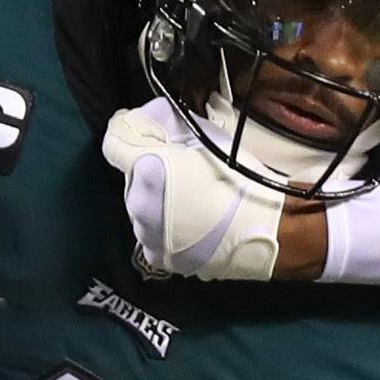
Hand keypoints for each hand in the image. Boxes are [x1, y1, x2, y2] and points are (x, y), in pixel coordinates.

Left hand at [101, 95, 292, 281]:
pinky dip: (164, 228)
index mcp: (146, 169)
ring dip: (156, 202)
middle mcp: (137, 204)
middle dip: (148, 171)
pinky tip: (190, 224)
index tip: (135, 131)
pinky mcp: (158, 257)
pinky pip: (152, 235)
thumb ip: (168, 127)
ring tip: (190, 202)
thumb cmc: (239, 179)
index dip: (124, 133)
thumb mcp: (205, 138)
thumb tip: (145, 122)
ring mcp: (146, 234)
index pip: (113, 144)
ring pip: (141, 208)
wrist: (266, 229)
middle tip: (181, 172)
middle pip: (131, 178)